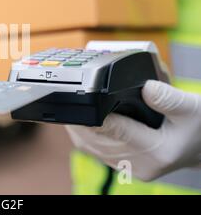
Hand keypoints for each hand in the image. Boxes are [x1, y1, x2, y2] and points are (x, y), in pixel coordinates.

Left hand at [66, 80, 200, 180]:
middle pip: (98, 141)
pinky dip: (85, 139)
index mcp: (157, 151)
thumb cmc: (199, 127)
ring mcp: (132, 168)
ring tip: (68, 112)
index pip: (116, 131)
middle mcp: (141, 164)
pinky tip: (78, 124)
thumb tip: (145, 87)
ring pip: (94, 150)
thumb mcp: (192, 107)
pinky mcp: (125, 167)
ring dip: (79, 131)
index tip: (79, 102)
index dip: (94, 117)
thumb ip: (168, 98)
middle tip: (66, 103)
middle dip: (81, 123)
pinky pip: (97, 154)